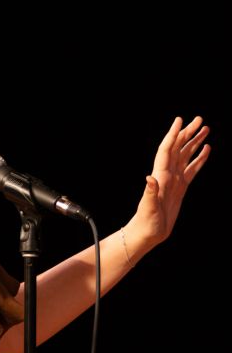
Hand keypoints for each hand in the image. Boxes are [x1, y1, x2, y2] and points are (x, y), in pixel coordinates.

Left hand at [125, 115, 210, 257]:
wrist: (148, 233)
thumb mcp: (148, 208)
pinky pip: (192, 169)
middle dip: (188, 133)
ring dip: (195, 142)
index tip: (179, 120)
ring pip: (186, 155)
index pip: (167, 150)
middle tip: (200, 119)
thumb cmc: (146, 222)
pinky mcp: (181, 187)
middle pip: (179, 148)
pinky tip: (206, 149)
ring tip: (206, 129)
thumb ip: (149, 193)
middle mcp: (167, 174)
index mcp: (160, 176)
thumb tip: (150, 178)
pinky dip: (199, 158)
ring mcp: (174, 180)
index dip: (173, 134)